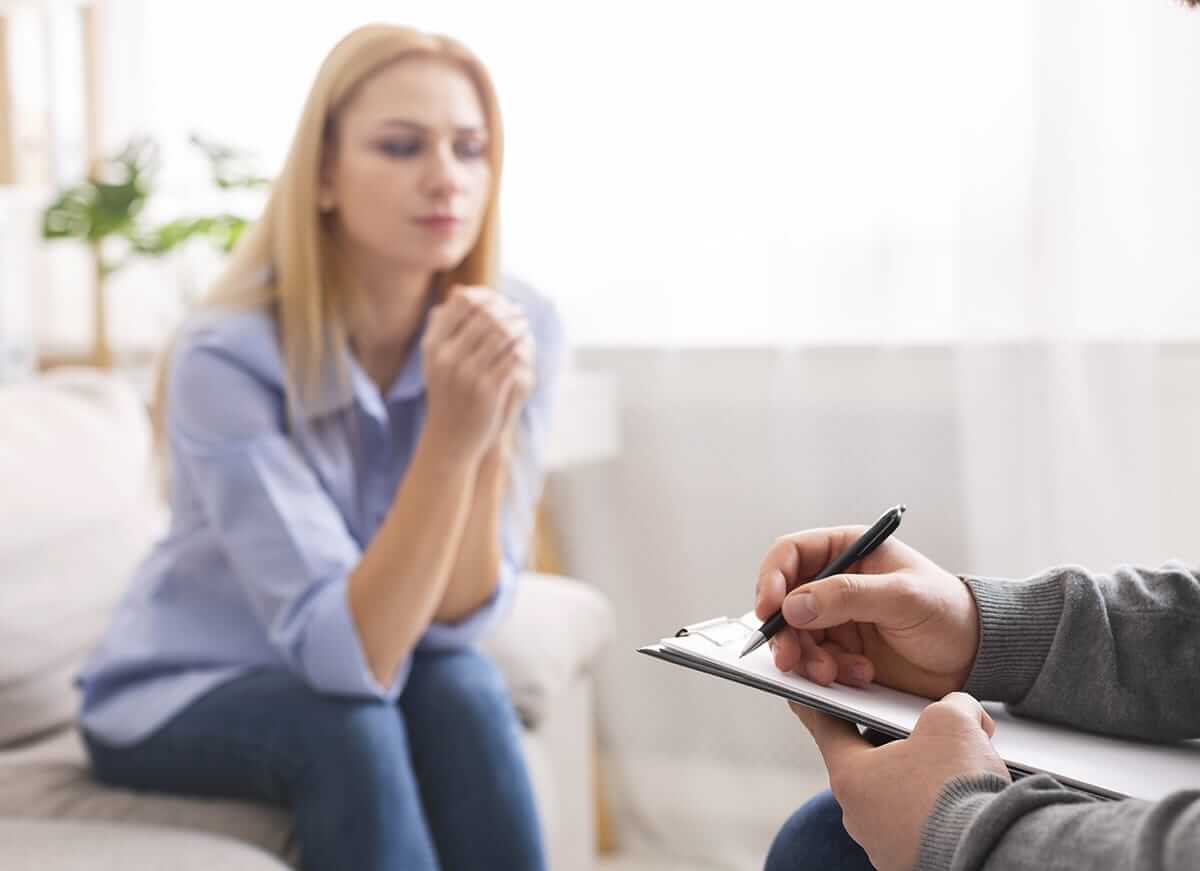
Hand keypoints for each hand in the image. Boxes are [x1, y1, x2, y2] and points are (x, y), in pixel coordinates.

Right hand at [421, 286, 529, 458]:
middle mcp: (447, 357)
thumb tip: (459, 289)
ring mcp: (467, 373)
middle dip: (506, 310)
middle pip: (484, 315)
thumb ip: (443, 325)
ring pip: (501, 334)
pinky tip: (525, 346)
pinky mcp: (487, 389)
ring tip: (524, 325)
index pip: (462, 303)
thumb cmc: (446, 393)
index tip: (499, 300)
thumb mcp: (436, 359)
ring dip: (517, 326)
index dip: (484, 296)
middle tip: (519, 311)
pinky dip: (521, 347)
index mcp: (432, 345)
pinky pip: (511, 357)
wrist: (450, 437)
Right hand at [755, 527, 978, 698]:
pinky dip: (828, 674)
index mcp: (847, 552)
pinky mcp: (841, 652)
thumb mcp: (902, 597)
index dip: (772, 579)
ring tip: (834, 674)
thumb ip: (847, 596)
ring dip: (807, 659)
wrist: (975, 659)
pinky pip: (814, 662)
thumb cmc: (949, 613)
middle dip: (785, 633)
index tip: (769, 610)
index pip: (790, 554)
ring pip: (795, 637)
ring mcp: (835, 619)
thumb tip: (792, 605)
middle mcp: (834, 583)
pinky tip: (858, 676)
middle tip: (791, 660)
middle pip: (784, 602)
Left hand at [792, 693, 1009, 870]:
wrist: (989, 852)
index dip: (822, 706)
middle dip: (893, 744)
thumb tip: (963, 712)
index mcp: (850, 775)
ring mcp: (882, 845)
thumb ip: (950, 705)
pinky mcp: (908, 864)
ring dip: (917, 780)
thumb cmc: (957, 786)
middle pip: (867, 765)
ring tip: (954, 767)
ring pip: (893, 799)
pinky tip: (962, 801)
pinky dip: (933, 811)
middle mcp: (857, 815)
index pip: (826, 729)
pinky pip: (916, 827)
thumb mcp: (952, 721)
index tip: (805, 698)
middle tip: (921, 729)